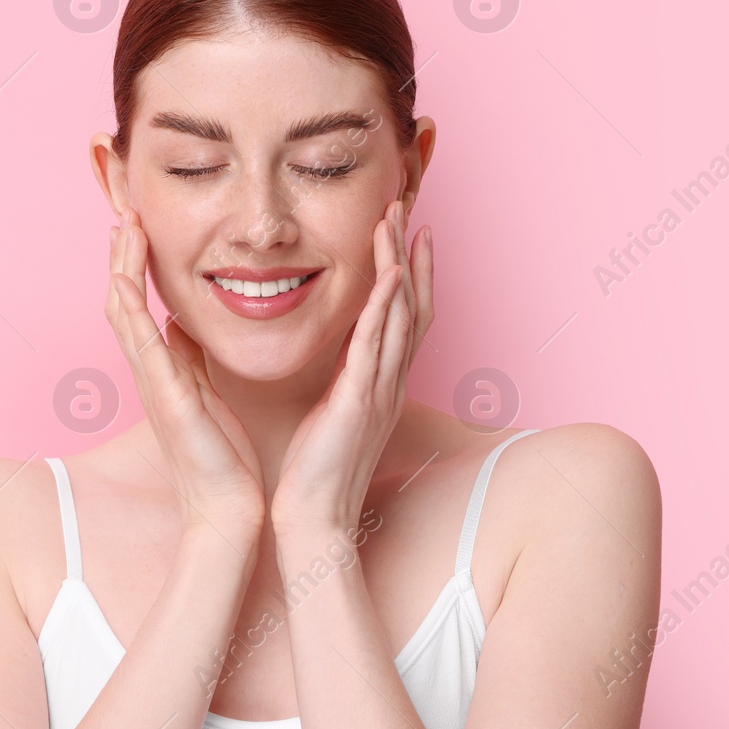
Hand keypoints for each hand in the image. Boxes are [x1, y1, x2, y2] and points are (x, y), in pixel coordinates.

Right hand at [106, 205, 266, 539]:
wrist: (227, 508)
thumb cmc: (220, 457)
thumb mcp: (204, 393)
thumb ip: (190, 357)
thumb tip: (179, 324)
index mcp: (162, 367)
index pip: (139, 302)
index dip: (135, 261)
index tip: (136, 221)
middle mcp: (150, 370)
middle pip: (122, 297)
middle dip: (122, 252)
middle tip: (121, 207)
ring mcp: (153, 383)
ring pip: (124, 312)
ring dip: (121, 268)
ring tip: (122, 225)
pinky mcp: (167, 397)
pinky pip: (141, 346)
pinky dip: (131, 310)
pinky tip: (125, 281)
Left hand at [270, 199, 434, 536]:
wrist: (314, 523)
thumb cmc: (314, 474)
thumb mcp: (329, 414)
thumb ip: (333, 379)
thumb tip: (319, 346)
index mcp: (382, 384)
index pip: (405, 316)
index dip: (411, 271)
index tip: (408, 231)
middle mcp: (390, 382)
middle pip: (413, 304)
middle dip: (412, 252)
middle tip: (408, 206)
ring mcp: (380, 391)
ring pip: (400, 314)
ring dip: (400, 262)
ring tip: (396, 220)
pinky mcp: (359, 402)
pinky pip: (378, 345)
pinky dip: (386, 306)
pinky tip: (389, 274)